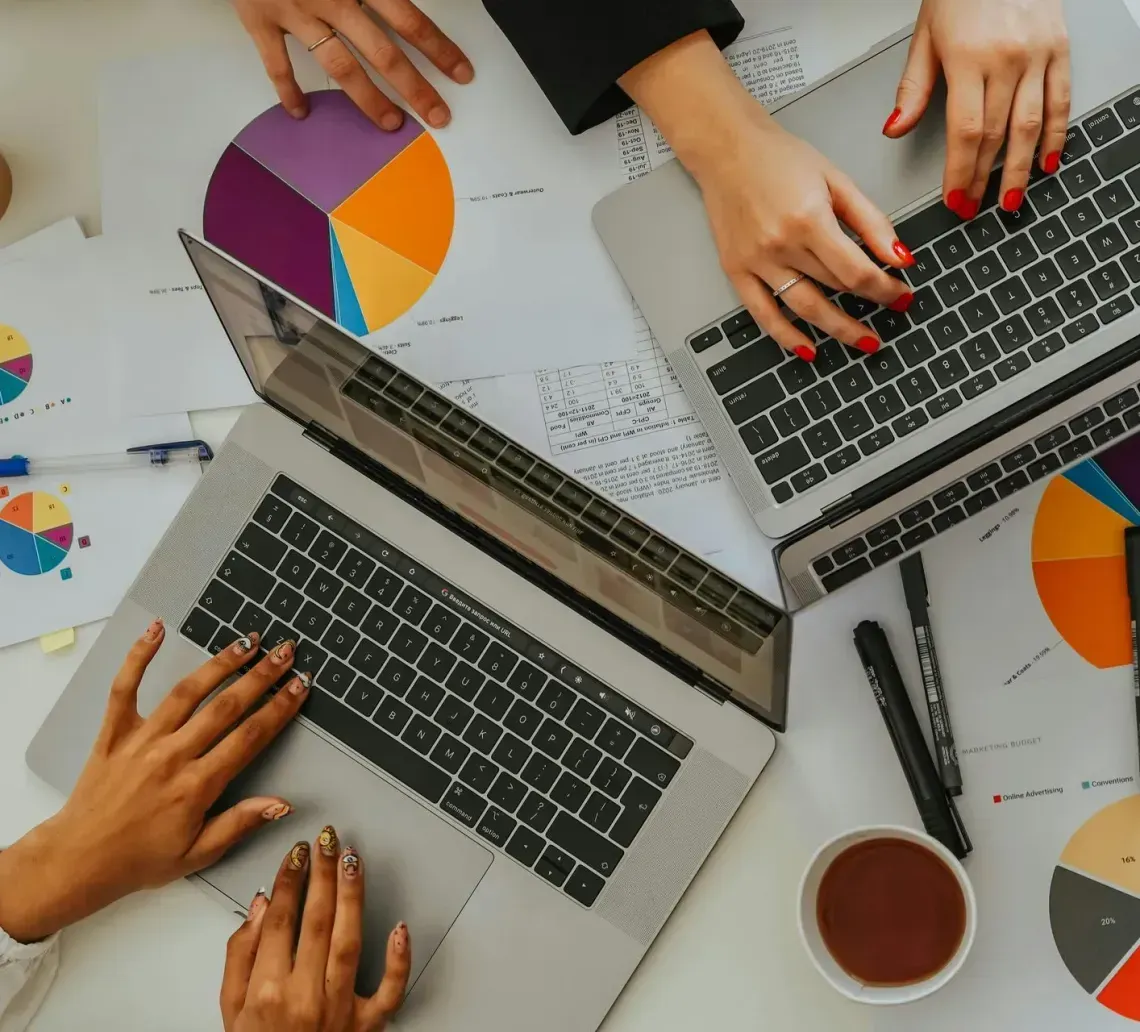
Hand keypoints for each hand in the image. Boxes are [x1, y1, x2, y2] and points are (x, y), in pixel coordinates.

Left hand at [0, 623, 309, 941]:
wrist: (78, 861)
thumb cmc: (140, 860)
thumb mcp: (199, 853)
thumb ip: (241, 822)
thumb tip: (283, 803)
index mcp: (197, 786)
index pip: (249, 737)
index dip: (280, 708)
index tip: (300, 686)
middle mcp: (172, 756)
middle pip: (226, 706)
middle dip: (261, 676)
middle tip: (286, 653)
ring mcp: (141, 740)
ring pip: (187, 691)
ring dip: (220, 663)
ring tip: (248, 641)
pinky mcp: (114, 733)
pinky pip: (125, 688)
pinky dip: (139, 656)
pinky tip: (156, 629)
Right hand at [221, 830, 410, 1031]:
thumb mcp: (230, 1011)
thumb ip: (239, 956)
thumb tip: (260, 907)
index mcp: (267, 992)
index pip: (281, 919)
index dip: (290, 879)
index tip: (296, 853)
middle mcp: (305, 997)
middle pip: (316, 921)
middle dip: (322, 873)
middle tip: (327, 839)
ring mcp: (340, 1010)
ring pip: (350, 941)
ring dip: (352, 896)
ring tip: (353, 860)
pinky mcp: (367, 1025)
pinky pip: (389, 990)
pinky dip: (398, 960)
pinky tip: (401, 926)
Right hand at [233, 0, 472, 129]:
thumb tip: (410, 5)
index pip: (409, 20)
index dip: (438, 49)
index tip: (461, 74)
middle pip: (382, 52)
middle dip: (415, 88)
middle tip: (439, 116)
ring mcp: (295, 11)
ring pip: (339, 65)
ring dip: (368, 100)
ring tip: (391, 124)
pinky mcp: (259, 18)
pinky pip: (276, 62)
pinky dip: (288, 89)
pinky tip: (301, 112)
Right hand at [621, 32, 913, 359]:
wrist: (726, 150)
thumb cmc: (778, 158)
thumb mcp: (836, 180)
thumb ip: (870, 221)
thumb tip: (900, 256)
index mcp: (809, 220)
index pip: (856, 271)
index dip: (884, 288)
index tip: (901, 294)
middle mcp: (781, 245)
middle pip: (835, 288)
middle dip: (869, 303)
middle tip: (891, 311)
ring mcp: (756, 262)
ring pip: (804, 308)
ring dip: (837, 329)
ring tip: (862, 341)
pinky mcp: (737, 270)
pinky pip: (763, 314)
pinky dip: (786, 336)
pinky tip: (807, 349)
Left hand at [883, 0, 1069, 215]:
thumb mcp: (925, 37)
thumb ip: (912, 88)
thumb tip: (895, 128)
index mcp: (968, 59)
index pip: (964, 132)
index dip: (960, 172)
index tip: (955, 199)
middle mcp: (1006, 59)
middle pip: (995, 135)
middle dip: (984, 178)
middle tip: (975, 208)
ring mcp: (1037, 55)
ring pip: (1030, 125)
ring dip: (1020, 168)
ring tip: (1010, 198)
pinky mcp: (1059, 48)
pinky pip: (1060, 100)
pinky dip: (1055, 134)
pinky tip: (1047, 160)